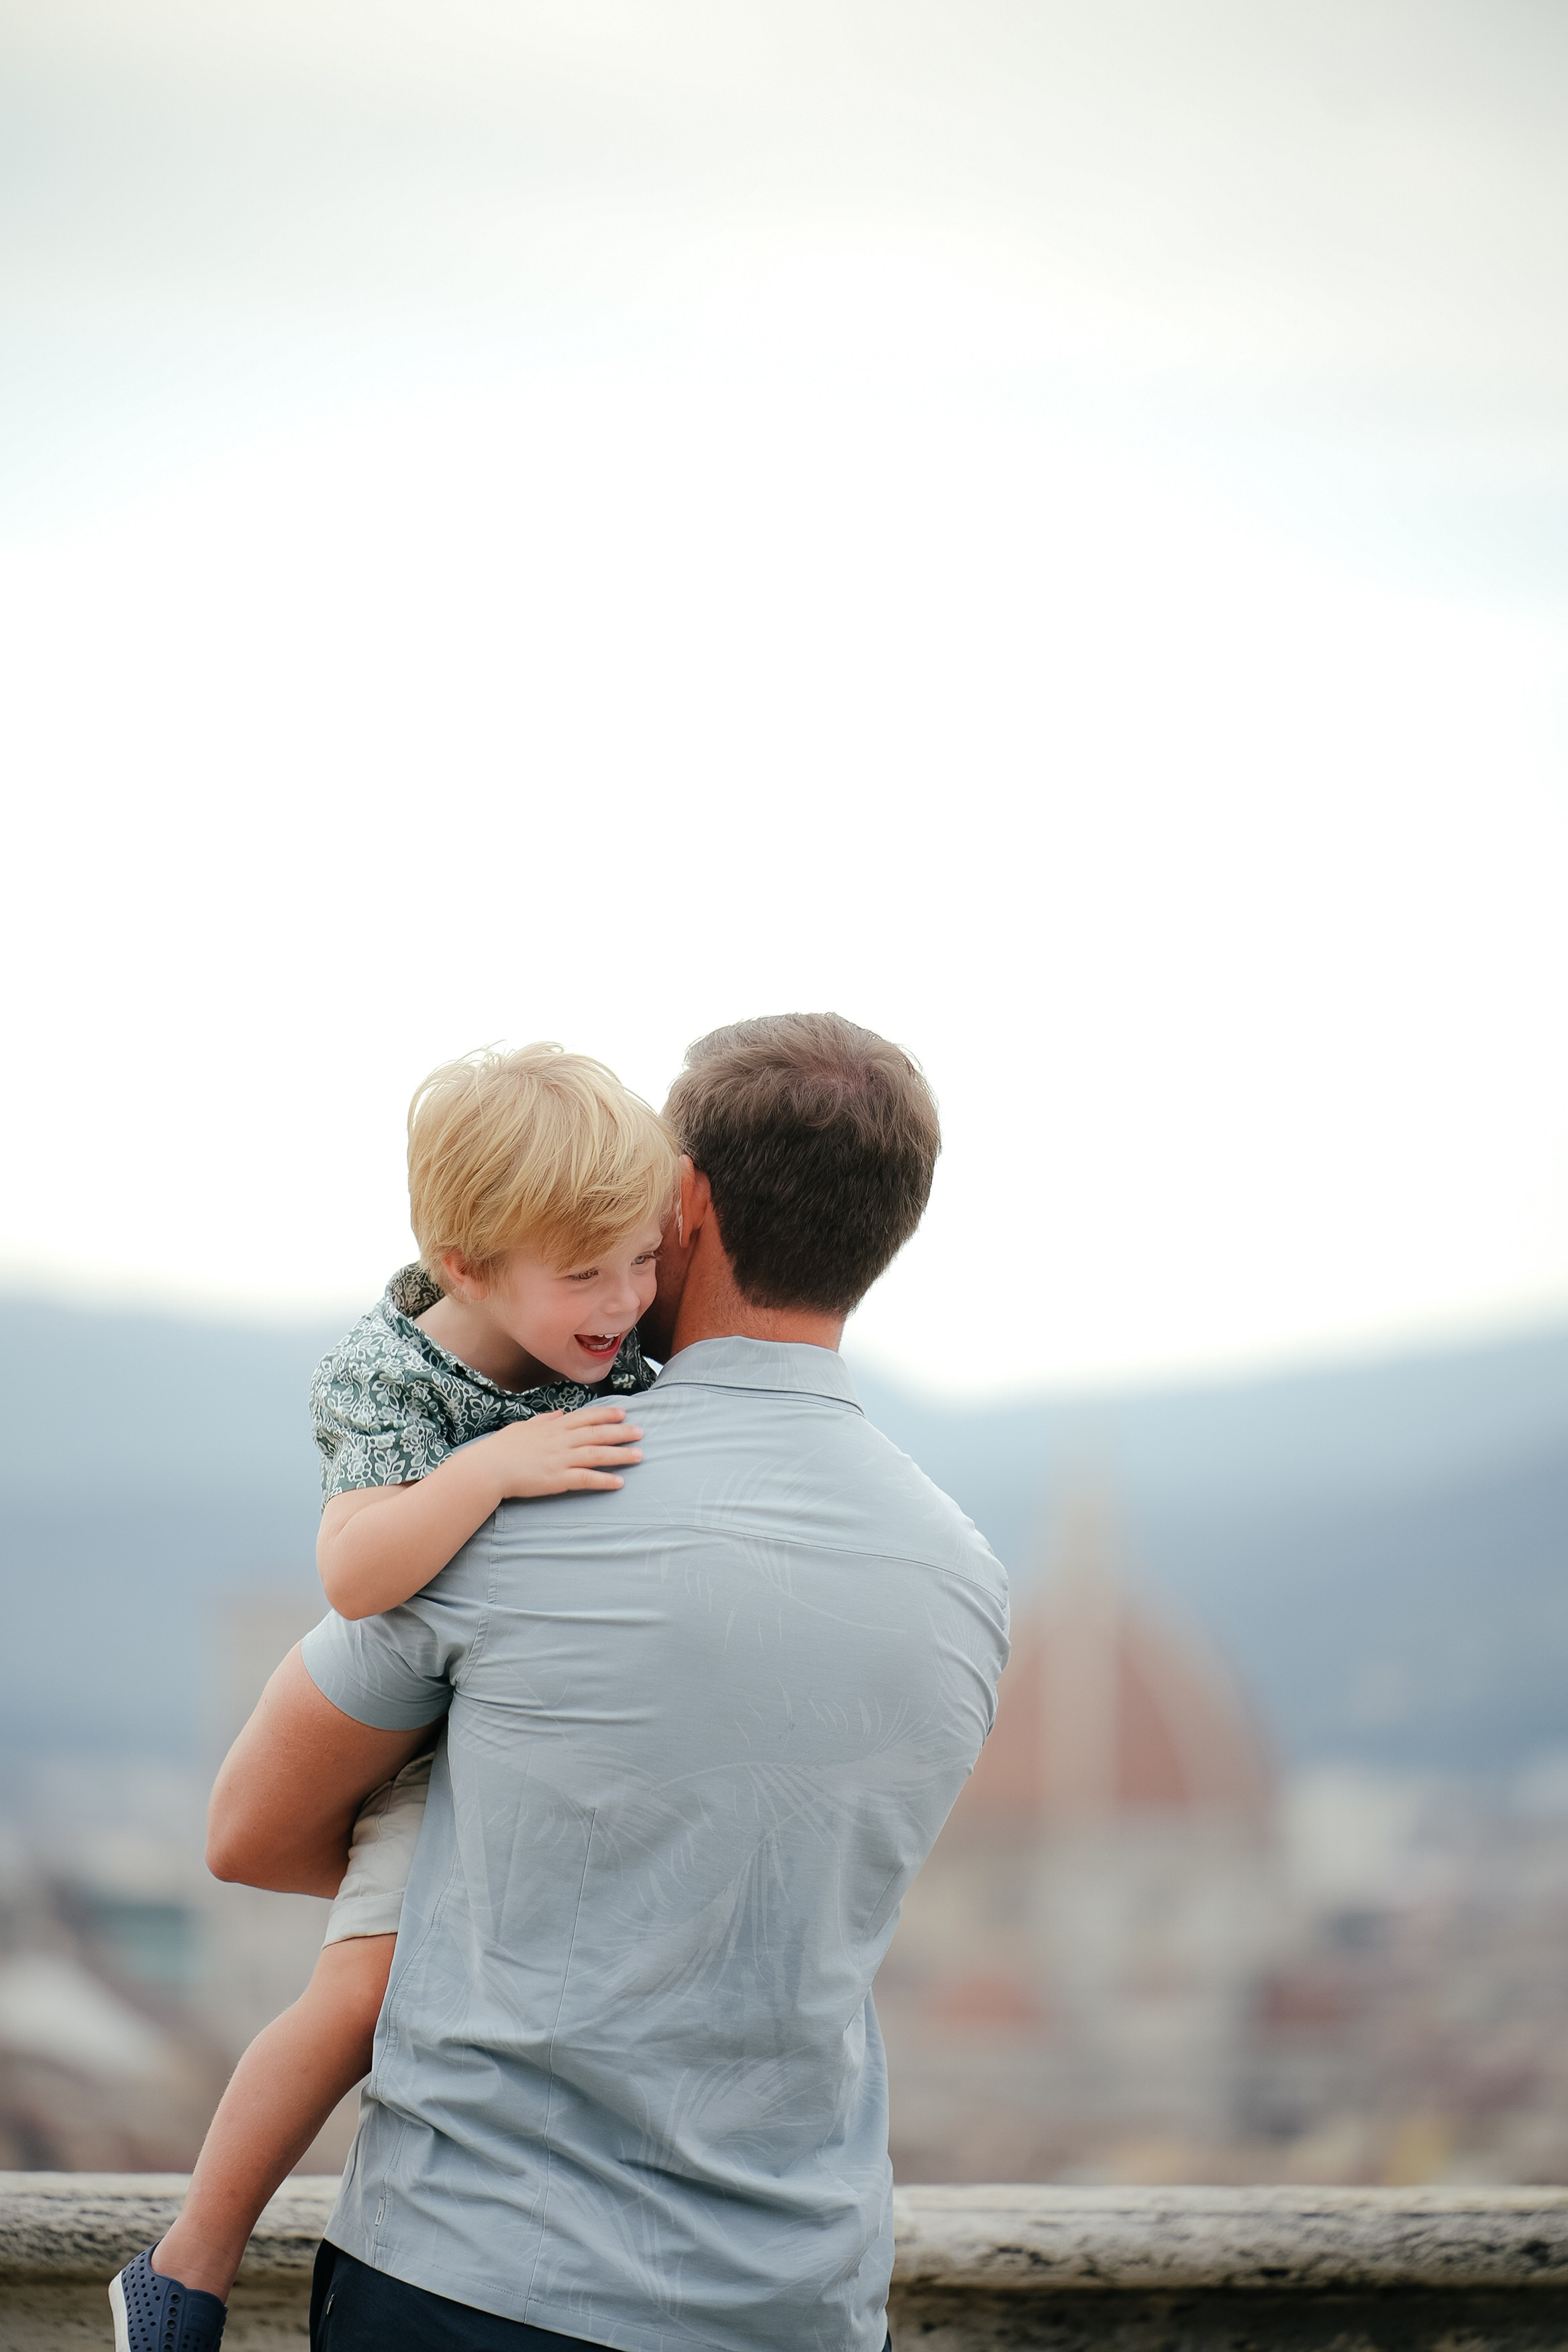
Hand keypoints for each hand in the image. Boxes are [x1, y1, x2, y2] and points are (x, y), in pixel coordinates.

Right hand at [485, 1404, 643, 1497]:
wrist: (488, 1468)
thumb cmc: (502, 1448)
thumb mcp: (524, 1427)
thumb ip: (544, 1420)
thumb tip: (559, 1413)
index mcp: (553, 1426)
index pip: (586, 1417)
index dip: (606, 1414)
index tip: (624, 1413)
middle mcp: (560, 1440)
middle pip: (597, 1434)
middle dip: (621, 1432)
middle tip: (641, 1432)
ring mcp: (560, 1459)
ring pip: (597, 1454)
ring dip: (620, 1455)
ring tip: (639, 1455)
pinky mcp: (558, 1479)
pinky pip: (586, 1479)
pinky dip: (604, 1480)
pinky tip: (619, 1482)